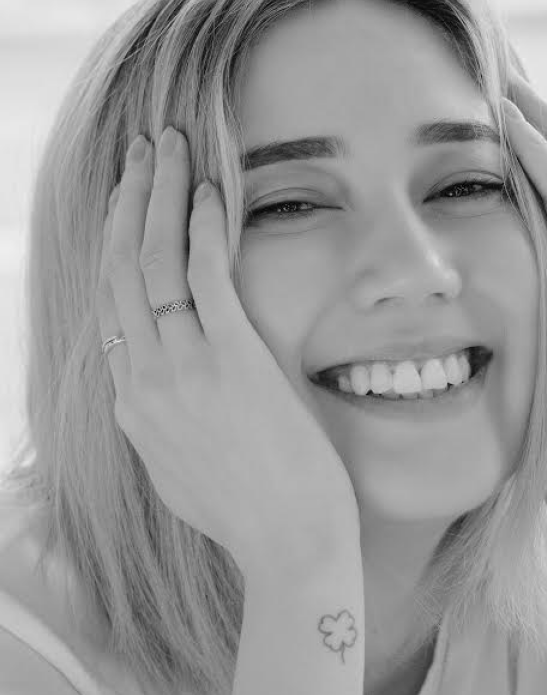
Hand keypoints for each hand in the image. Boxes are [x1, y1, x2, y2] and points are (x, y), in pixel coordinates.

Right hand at [96, 128, 359, 574]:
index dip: (116, 247)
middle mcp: (142, 381)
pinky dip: (201, 228)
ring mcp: (182, 371)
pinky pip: (204, 278)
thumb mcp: (180, 476)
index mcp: (131, 407)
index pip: (111, 308)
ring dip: (158, 194)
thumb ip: (162, 430)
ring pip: (150, 262)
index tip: (128, 207)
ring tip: (166, 146)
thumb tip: (151, 404)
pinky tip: (207, 189)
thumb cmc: (251, 517)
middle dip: (126, 201)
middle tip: (140, 153)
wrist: (288, 548)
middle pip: (118, 271)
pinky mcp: (231, 363)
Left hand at [501, 71, 546, 549]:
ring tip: (497, 71)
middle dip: (535, 113)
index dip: (533, 142)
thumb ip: (520, 320)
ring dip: (534, 117)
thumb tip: (472, 307)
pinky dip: (535, 154)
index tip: (490, 105)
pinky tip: (503, 120)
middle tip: (494, 65)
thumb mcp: (535, 357)